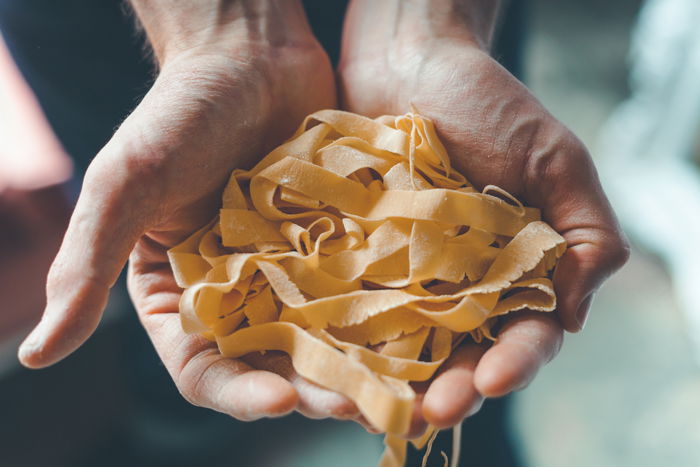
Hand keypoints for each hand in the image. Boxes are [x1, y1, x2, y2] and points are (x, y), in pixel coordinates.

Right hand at [17, 0, 365, 424]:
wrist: (248, 55)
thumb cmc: (178, 115)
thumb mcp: (126, 186)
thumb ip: (87, 267)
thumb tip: (37, 354)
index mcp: (179, 294)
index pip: (203, 368)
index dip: (238, 394)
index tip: (282, 401)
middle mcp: (237, 294)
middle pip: (274, 363)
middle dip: (313, 389)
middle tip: (358, 406)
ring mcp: (291, 272)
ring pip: (325, 337)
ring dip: (358, 364)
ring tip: (397, 386)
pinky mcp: (335, 245)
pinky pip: (360, 289)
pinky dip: (385, 314)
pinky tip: (419, 330)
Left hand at [338, 0, 629, 434]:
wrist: (407, 59)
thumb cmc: (487, 102)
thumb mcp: (554, 158)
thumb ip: (584, 232)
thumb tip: (573, 313)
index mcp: (514, 270)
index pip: (523, 331)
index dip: (515, 360)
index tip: (496, 377)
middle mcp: (459, 283)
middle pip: (461, 352)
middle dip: (453, 386)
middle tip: (433, 412)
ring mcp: (403, 275)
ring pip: (403, 344)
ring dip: (395, 380)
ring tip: (383, 407)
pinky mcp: (354, 258)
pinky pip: (350, 305)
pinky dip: (345, 334)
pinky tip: (333, 360)